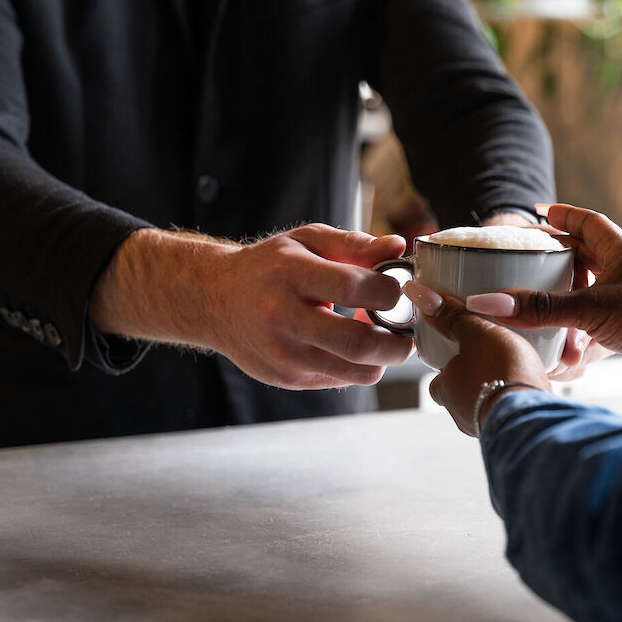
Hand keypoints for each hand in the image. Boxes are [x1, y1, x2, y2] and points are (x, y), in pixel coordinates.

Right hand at [91, 224, 413, 388]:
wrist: (214, 300)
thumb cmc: (270, 266)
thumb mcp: (307, 241)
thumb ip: (355, 244)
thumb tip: (398, 248)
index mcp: (289, 274)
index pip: (352, 288)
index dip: (388, 291)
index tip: (399, 289)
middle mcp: (282, 318)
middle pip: (357, 343)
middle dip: (397, 342)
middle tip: (408, 332)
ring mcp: (283, 355)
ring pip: (354, 371)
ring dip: (382, 359)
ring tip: (385, 339)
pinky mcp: (286, 378)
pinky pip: (340, 379)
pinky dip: (358, 366)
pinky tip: (353, 345)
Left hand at [403, 281, 550, 436]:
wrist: (532, 412)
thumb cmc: (500, 372)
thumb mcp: (478, 333)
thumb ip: (453, 316)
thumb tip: (420, 295)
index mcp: (446, 390)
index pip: (438, 381)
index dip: (449, 368)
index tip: (461, 355)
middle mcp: (462, 415)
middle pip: (461, 396)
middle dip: (474, 382)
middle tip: (491, 364)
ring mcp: (487, 427)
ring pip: (486, 407)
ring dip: (496, 394)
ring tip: (514, 376)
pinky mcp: (514, 432)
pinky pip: (510, 415)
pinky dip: (515, 404)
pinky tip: (529, 393)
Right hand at [466, 204, 621, 390]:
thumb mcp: (591, 309)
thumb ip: (540, 307)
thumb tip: (487, 303)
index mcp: (621, 252)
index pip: (587, 221)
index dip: (561, 214)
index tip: (536, 213)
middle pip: (582, 259)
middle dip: (553, 266)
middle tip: (521, 269)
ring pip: (586, 299)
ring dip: (562, 311)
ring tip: (535, 319)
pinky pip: (595, 332)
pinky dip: (578, 343)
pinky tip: (562, 359)